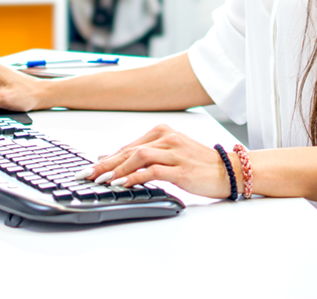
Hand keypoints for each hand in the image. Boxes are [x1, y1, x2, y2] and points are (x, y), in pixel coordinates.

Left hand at [80, 124, 238, 198]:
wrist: (229, 170)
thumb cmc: (199, 164)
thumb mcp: (171, 155)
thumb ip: (146, 156)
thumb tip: (116, 162)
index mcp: (162, 132)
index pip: (128, 146)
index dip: (107, 158)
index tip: (90, 168)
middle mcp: (167, 138)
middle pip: (128, 150)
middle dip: (104, 164)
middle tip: (86, 175)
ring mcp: (174, 152)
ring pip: (138, 157)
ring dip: (117, 170)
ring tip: (102, 180)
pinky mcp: (181, 168)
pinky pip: (153, 171)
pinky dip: (135, 177)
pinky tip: (123, 183)